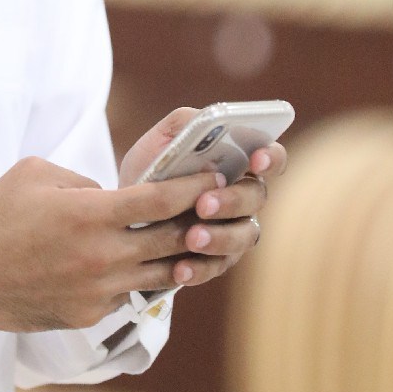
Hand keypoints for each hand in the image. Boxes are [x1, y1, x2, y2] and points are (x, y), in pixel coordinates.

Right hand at [0, 153, 227, 332]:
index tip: (213, 179)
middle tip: (217, 209)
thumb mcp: (35, 173)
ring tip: (193, 239)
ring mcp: (97, 291)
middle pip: (174, 241)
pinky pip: (128, 294)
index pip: (161, 202)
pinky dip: (138, 278)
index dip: (194, 189)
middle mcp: (101, 256)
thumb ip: (85, 180)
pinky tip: (142, 265)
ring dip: (180, 256)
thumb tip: (116, 195)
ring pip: (160, 275)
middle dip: (201, 222)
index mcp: (89, 214)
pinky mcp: (89, 315)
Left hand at [117, 105, 289, 288]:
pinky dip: (199, 269)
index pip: (271, 157)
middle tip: (203, 204)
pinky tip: (180, 269)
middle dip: (232, 200)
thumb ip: (185, 124)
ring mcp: (234, 230)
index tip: (256, 158)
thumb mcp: (160, 141)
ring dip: (220, 238)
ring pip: (244, 236)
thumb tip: (209, 122)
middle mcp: (243, 196)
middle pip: (256, 197)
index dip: (271, 157)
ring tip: (191, 238)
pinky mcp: (215, 260)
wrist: (121, 210)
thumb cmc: (151, 169)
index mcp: (238, 163)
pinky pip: (216, 267)